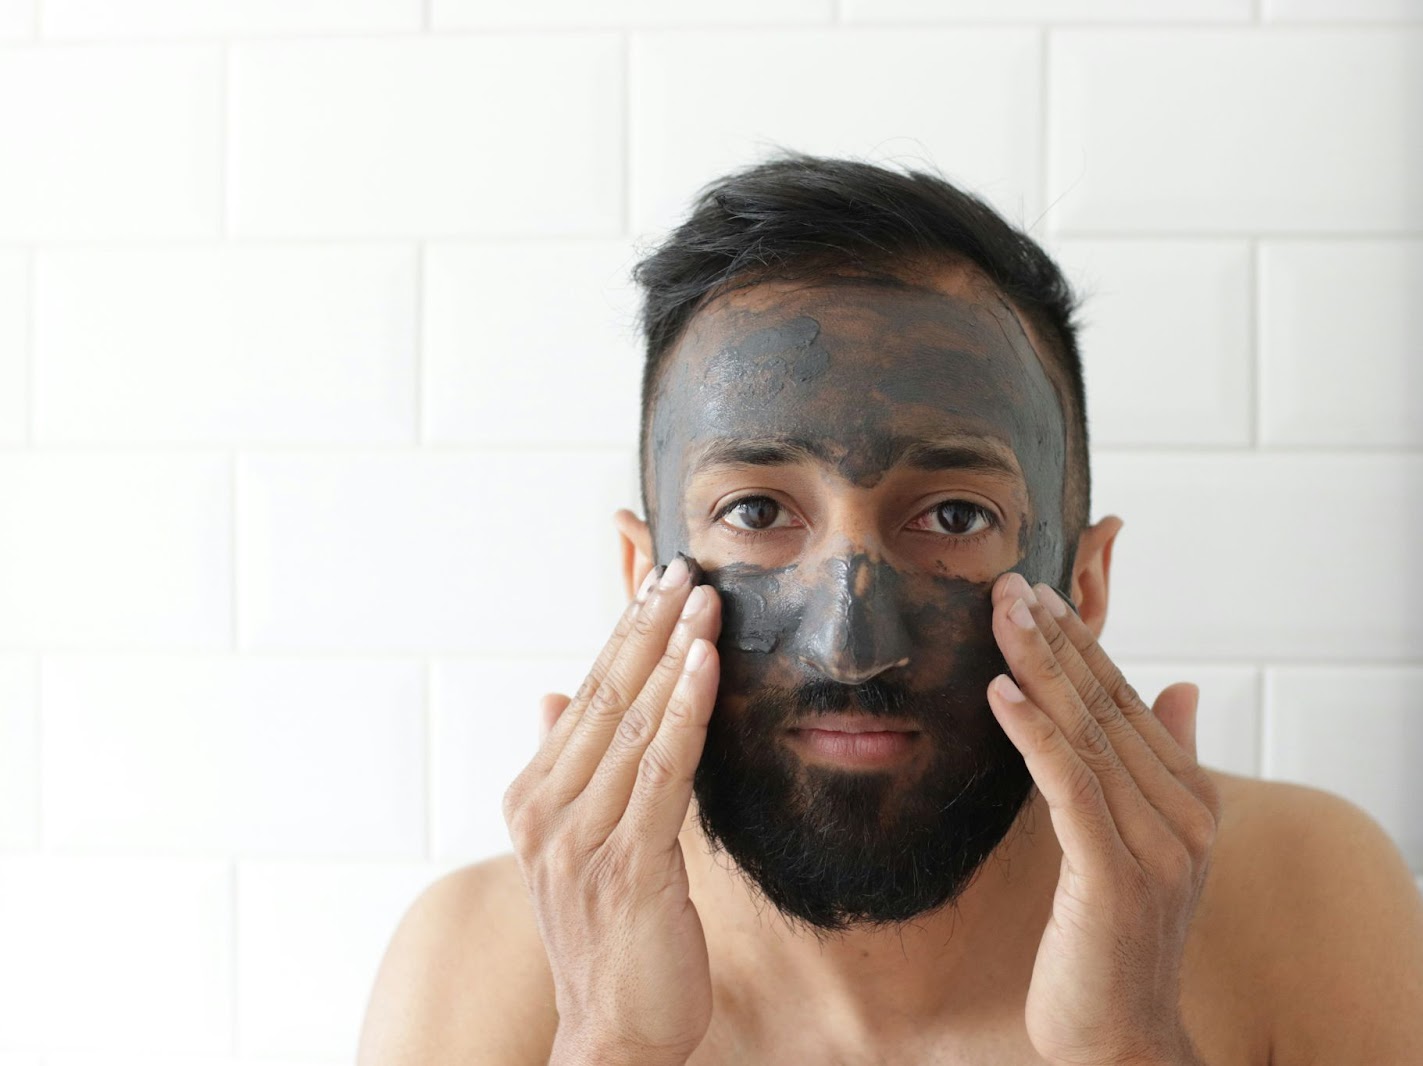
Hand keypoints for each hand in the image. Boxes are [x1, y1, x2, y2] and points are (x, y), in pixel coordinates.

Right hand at [502, 555, 721, 1065]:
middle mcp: (547, 812)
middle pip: (606, 696)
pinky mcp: (627, 865)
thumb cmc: (608, 938)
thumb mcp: (576, 845)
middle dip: (648, 626)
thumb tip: (554, 697)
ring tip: (704, 599)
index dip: (624, 633)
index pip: (587, 695)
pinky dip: (686, 711)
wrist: (611, 1033)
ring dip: (672, 654)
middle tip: (685, 566)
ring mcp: (581, 839)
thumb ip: (567, 767)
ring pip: (634, 723)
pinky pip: (662, 771)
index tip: (657, 579)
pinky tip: (707, 666)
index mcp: (534, 799)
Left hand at [986, 572, 1219, 1065]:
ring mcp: (1155, 847)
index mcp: (1190, 801)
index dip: (1082, 647)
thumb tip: (1184, 689)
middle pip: (1107, 707)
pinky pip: (1071, 786)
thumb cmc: (1119, 944)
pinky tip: (1001, 693)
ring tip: (1001, 616)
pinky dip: (1036, 734)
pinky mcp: (1116, 876)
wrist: (1122, 1039)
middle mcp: (1183, 816)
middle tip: (1009, 584)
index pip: (1128, 703)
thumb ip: (1167, 765)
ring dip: (1040, 667)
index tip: (1038, 597)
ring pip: (1088, 735)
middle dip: (1055, 640)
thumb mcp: (1146, 847)